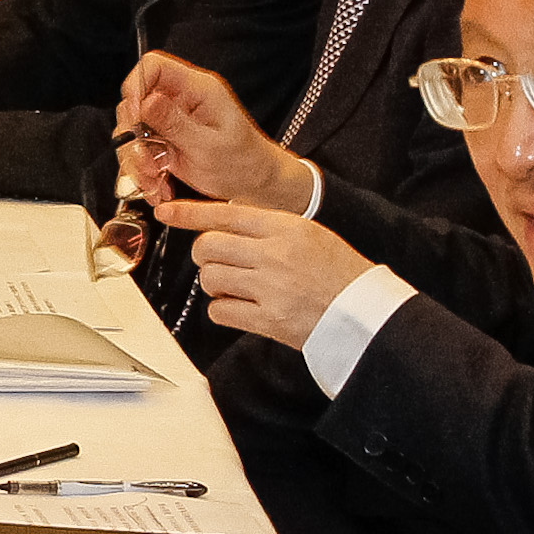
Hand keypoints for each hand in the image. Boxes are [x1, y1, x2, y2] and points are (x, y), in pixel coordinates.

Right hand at [118, 52, 306, 209]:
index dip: (136, 86)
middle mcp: (181, 101)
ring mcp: (170, 122)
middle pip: (135, 100)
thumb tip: (146, 101)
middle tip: (144, 157)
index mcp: (198, 90)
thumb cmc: (245, 163)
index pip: (155, 67)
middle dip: (133, 133)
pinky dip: (142, 171)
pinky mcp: (164, 141)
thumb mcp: (208, 145)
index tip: (134, 115)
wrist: (255, 185)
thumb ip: (174, 123)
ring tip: (154, 178)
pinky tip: (158, 183)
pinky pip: (139, 150)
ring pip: (132, 129)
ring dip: (136, 158)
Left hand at [157, 198, 374, 349]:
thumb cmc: (339, 272)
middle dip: (205, 255)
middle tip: (218, 262)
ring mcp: (269, 288)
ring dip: (214, 283)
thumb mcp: (308, 234)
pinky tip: (241, 307)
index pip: (225, 213)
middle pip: (208, 246)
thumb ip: (267, 228)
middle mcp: (274, 255)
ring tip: (236, 287)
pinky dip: (223, 309)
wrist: (366, 311)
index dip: (190, 213)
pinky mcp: (268, 320)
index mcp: (285, 228)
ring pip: (209, 278)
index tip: (167, 212)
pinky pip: (220, 311)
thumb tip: (226, 221)